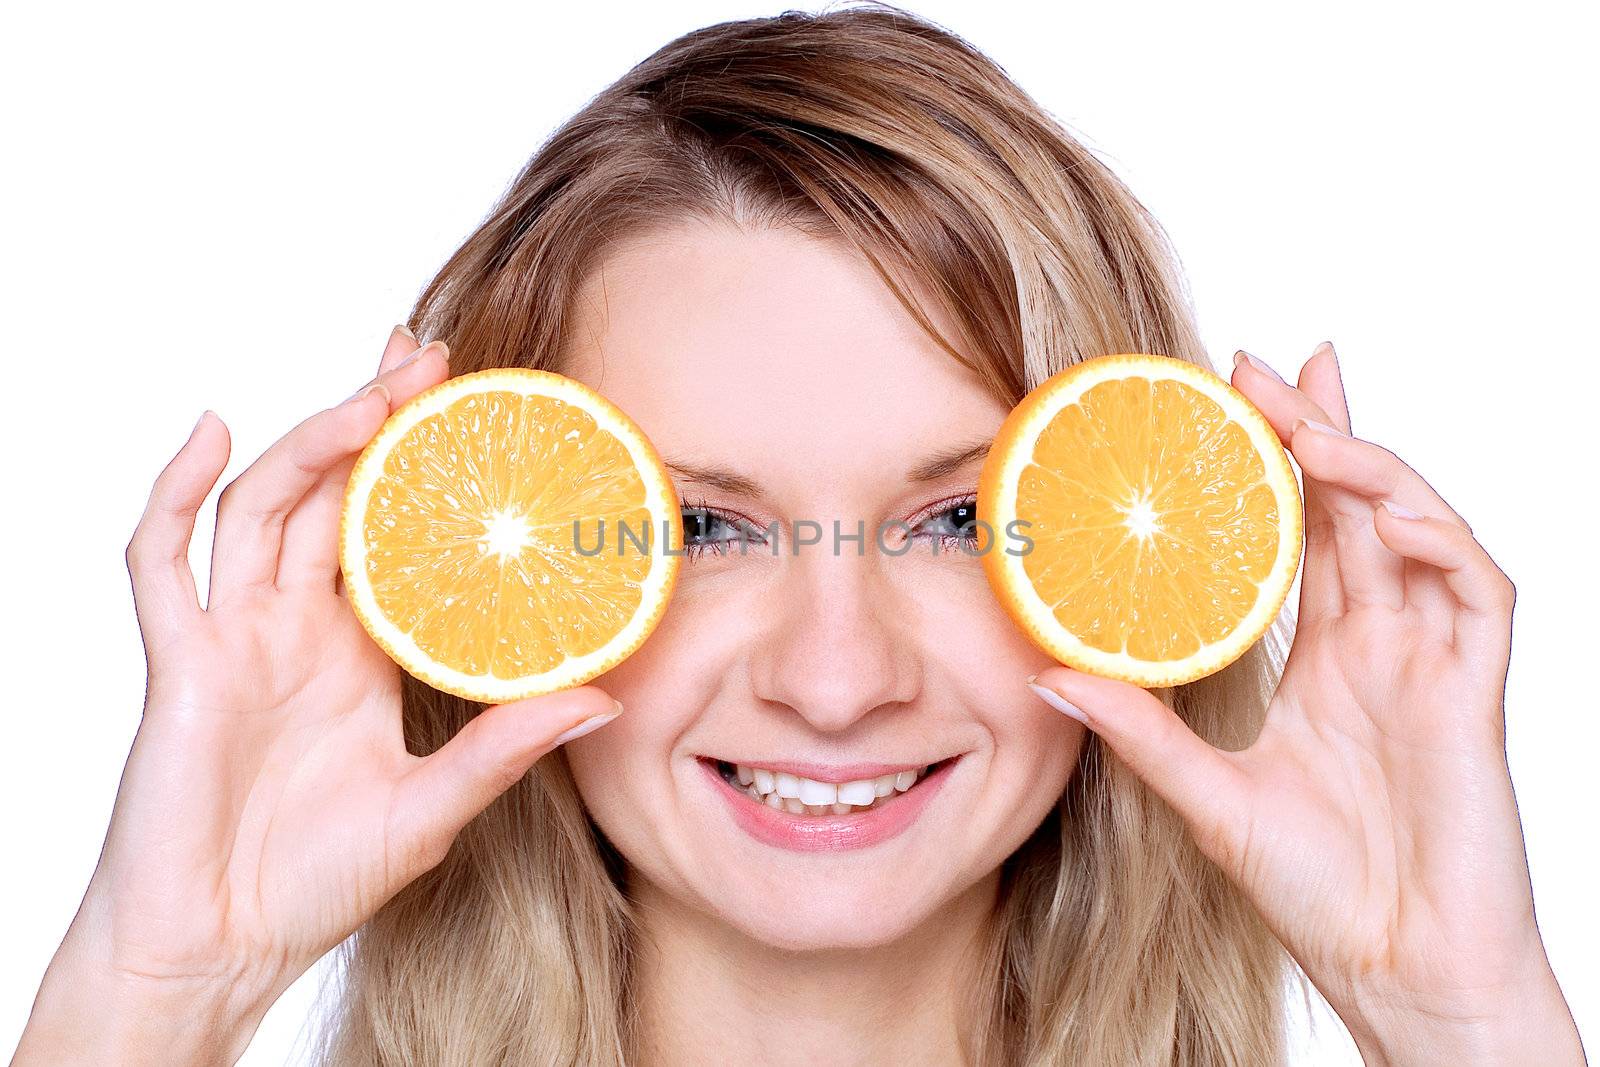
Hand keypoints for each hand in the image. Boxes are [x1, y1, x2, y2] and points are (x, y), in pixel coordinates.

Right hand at [15, 327, 620, 1064]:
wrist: (219, 949)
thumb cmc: (313, 883)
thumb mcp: (432, 810)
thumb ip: (505, 751)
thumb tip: (603, 702)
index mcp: (357, 651)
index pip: (394, 532)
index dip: (424, 471)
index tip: (475, 412)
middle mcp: (295, 628)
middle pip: (331, 493)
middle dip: (373, 419)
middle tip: (429, 358)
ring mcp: (233, 638)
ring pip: (265, 506)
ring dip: (315, 439)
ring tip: (375, 389)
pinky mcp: (177, 664)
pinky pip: (159, 560)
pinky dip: (174, 492)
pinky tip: (212, 431)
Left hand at [1027, 342, 1583, 1064]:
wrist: (1398, 970)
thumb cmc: (1319, 892)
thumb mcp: (1208, 796)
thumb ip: (1140, 732)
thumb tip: (1049, 674)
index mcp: (1326, 661)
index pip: (1303, 535)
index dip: (1276, 465)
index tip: (1228, 400)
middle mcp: (1381, 645)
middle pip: (1355, 506)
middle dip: (1319, 427)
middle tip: (1266, 364)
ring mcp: (1431, 662)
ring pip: (1415, 528)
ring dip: (1368, 466)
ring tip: (1308, 420)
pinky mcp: (1474, 693)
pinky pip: (1477, 591)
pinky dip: (1437, 541)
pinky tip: (1385, 511)